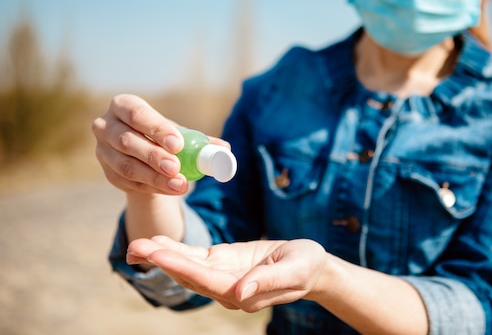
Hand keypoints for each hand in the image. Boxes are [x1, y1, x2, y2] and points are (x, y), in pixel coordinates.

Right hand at [92, 94, 230, 195]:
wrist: (143, 157)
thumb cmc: (162, 137)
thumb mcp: (178, 134)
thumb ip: (199, 140)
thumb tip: (225, 149)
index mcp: (124, 106)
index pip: (138, 115)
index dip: (157, 129)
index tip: (178, 144)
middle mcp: (106, 125)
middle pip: (127, 141)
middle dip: (154, 156)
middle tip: (176, 168)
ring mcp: (102, 150)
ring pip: (126, 166)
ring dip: (154, 177)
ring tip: (179, 185)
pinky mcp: (107, 172)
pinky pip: (127, 182)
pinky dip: (149, 187)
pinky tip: (169, 189)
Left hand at [127, 236, 327, 311]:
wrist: (310, 265)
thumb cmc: (306, 267)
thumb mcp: (293, 271)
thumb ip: (266, 282)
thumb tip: (239, 294)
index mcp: (243, 295)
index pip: (205, 281)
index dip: (180, 266)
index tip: (158, 254)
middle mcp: (227, 289)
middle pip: (188, 276)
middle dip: (161, 261)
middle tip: (134, 247)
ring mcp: (222, 276)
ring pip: (186, 267)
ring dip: (161, 256)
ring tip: (136, 245)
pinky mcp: (222, 262)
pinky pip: (195, 257)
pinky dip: (175, 249)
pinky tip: (157, 243)